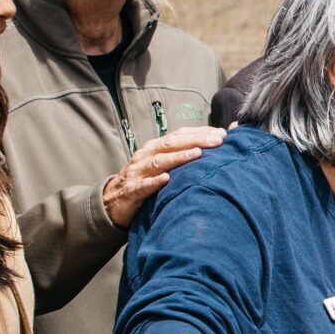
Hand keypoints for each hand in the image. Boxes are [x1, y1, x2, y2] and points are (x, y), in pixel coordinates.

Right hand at [103, 126, 224, 227]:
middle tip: (218, 140)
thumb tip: (211, 148)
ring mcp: (137, 172)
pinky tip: (166, 179)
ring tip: (197, 154)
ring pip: (158, 162)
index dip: (200, 132)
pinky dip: (154, 182)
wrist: (112, 201)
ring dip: (178, 157)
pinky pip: (142, 186)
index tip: (222, 133)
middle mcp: (146, 156)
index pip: (179, 135)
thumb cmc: (145, 180)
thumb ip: (181, 156)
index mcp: (155, 148)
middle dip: (196, 140)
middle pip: (171, 144)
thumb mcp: (161, 165)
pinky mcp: (131, 191)